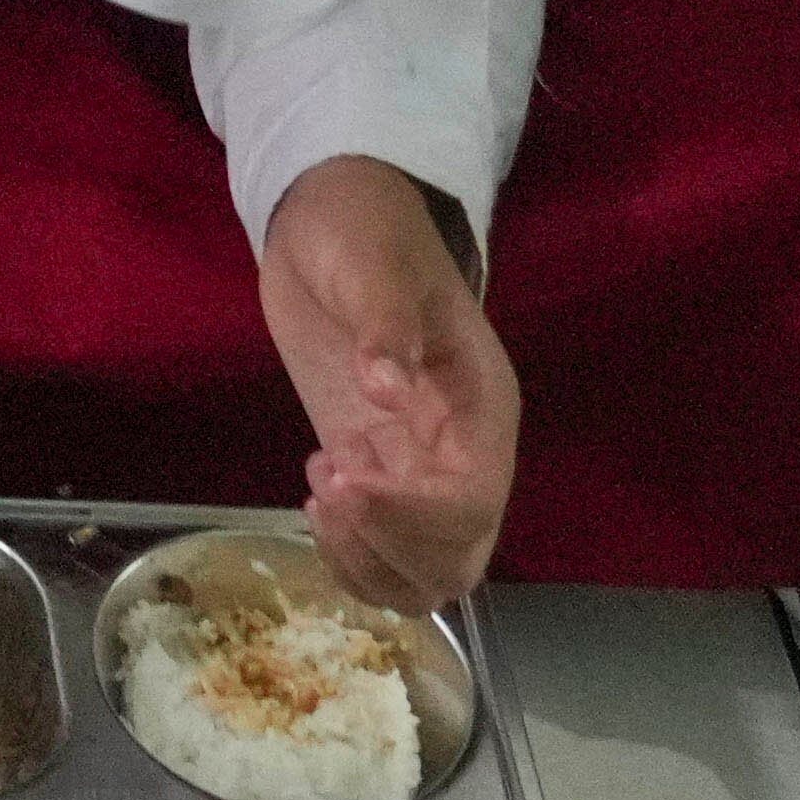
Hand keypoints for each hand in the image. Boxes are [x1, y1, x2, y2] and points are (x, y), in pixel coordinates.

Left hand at [259, 157, 520, 611]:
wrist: (334, 223)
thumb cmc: (365, 231)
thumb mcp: (373, 260)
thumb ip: (385, 322)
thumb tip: (386, 387)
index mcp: (482, 407)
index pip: (474, 502)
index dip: (413, 515)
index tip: (344, 478)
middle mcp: (464, 453)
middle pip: (457, 558)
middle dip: (387, 546)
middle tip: (325, 488)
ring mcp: (422, 470)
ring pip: (425, 575)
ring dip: (367, 561)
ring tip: (320, 492)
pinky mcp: (381, 473)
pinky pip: (384, 556)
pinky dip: (348, 554)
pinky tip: (316, 491)